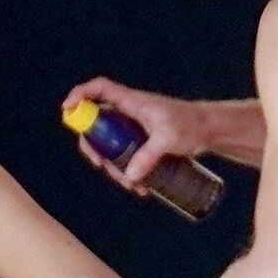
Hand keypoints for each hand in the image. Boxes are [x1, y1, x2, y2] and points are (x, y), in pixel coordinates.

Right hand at [63, 78, 207, 191]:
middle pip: (97, 125)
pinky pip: (125, 157)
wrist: (209, 131)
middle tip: (101, 165)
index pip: (100, 89)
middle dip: (95, 148)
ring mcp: (134, 130)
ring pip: (110, 146)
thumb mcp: (169, 139)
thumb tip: (131, 175)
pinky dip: (128, 172)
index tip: (67, 110)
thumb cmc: (191, 125)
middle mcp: (128, 113)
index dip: (80, 95)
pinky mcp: (142, 144)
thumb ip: (150, 156)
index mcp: (132, 102)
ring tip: (133, 186)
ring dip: (114, 167)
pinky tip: (141, 187)